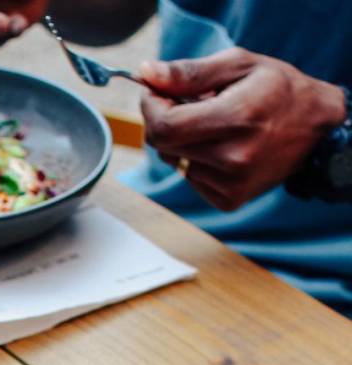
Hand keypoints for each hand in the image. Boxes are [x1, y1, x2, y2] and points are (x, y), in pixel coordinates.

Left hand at [138, 48, 346, 210]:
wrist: (316, 129)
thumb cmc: (278, 90)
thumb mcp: (239, 66)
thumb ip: (189, 73)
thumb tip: (147, 75)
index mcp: (238, 119)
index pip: (165, 127)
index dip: (151, 108)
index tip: (156, 93)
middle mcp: (234, 158)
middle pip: (164, 146)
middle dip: (164, 121)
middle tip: (184, 104)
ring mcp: (231, 184)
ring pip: (175, 163)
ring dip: (182, 142)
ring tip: (213, 125)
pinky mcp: (228, 200)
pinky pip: (190, 179)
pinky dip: (195, 161)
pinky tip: (221, 147)